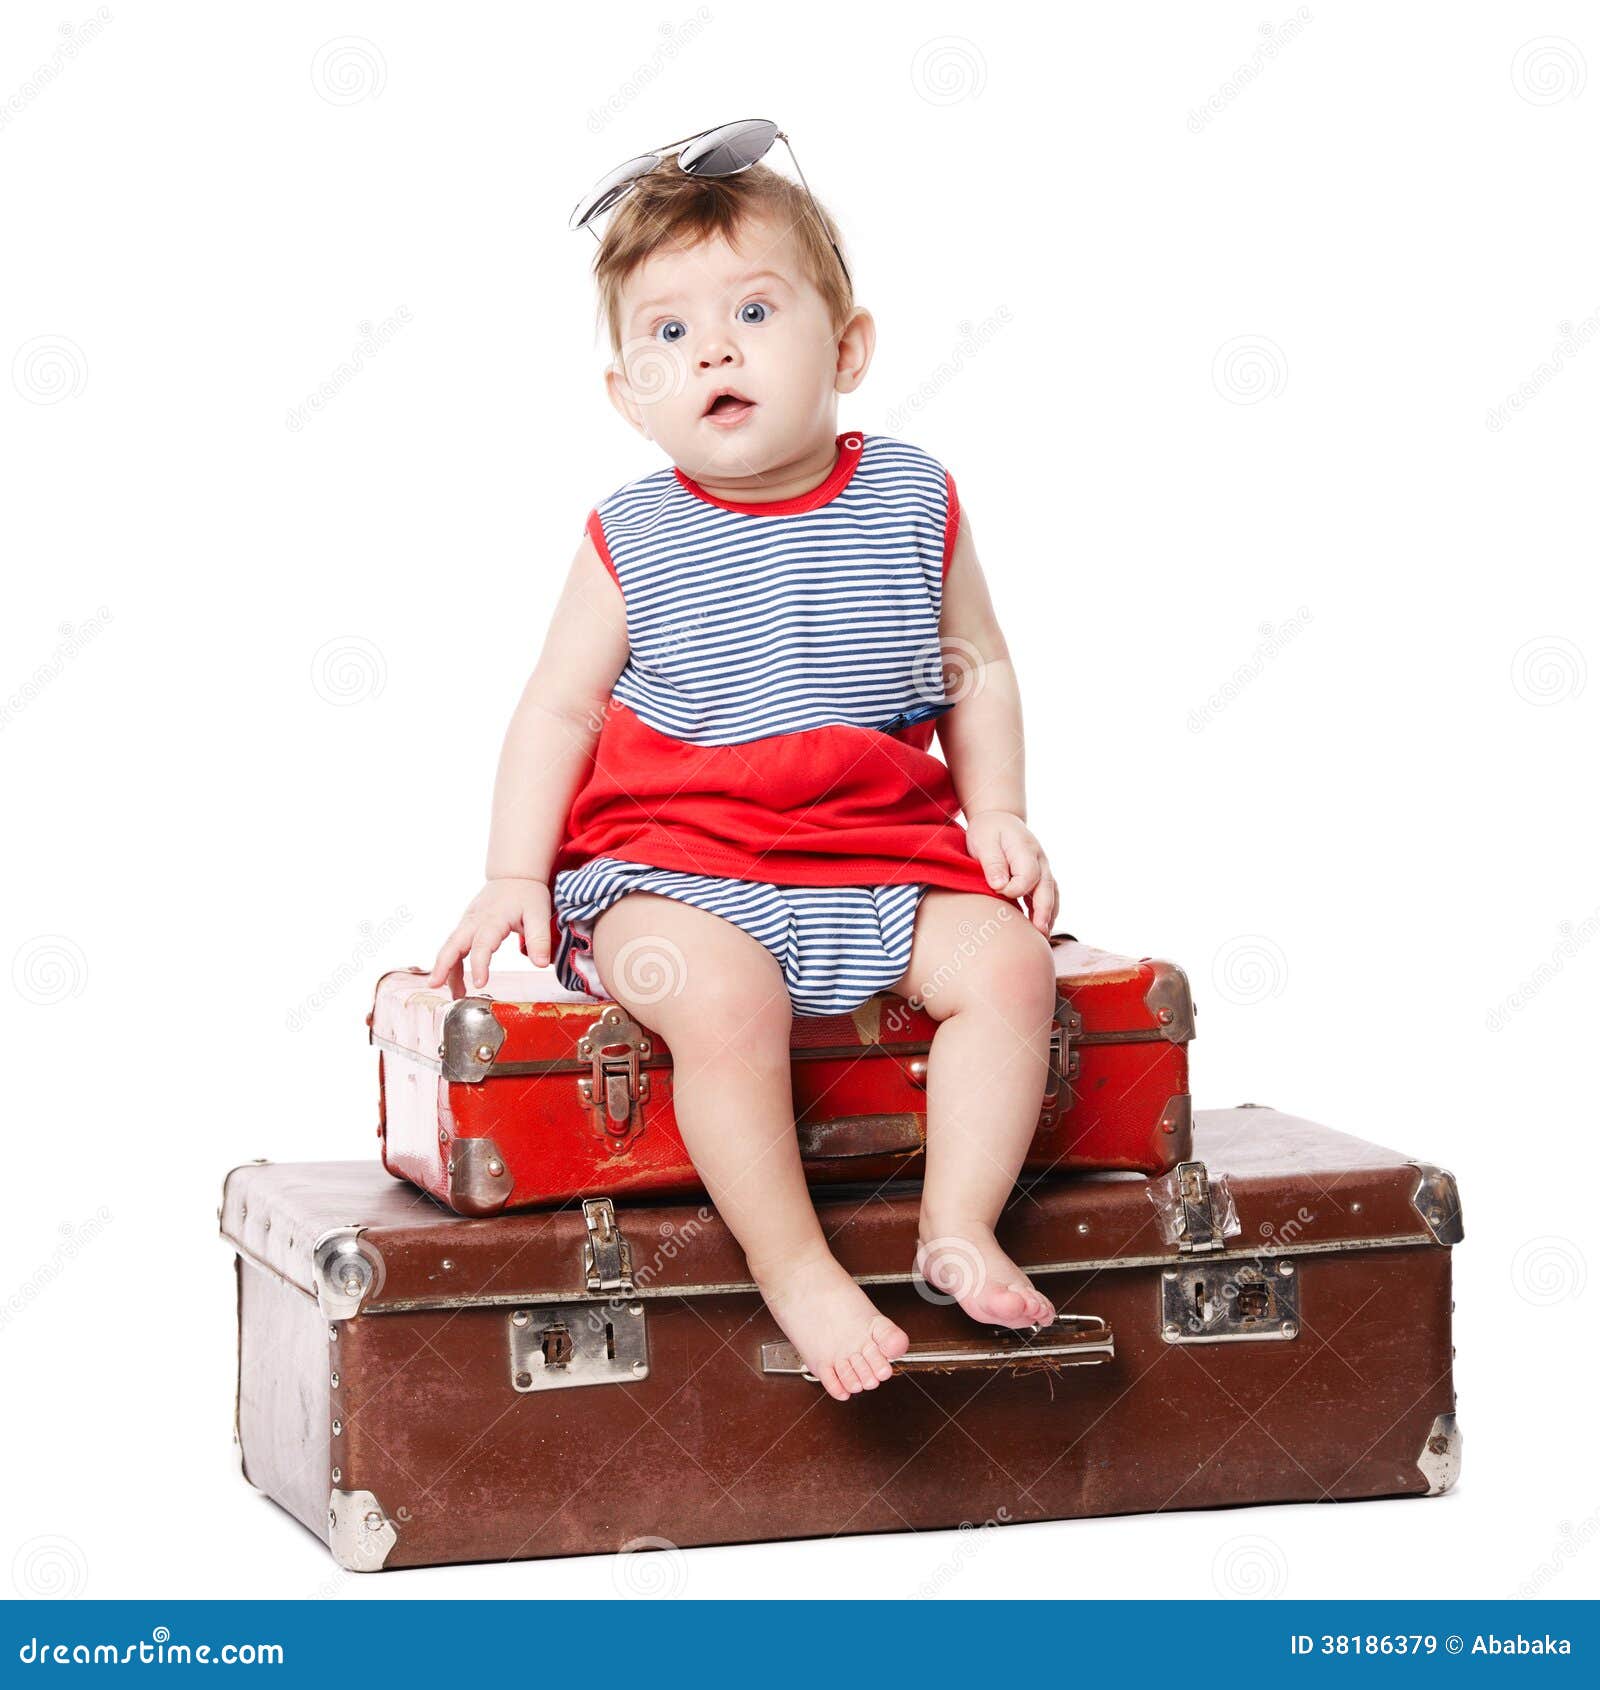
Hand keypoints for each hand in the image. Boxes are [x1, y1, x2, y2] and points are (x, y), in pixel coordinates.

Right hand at [427, 877, 552, 992]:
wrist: (515, 875)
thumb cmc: (527, 894)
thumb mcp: (539, 914)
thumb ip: (539, 939)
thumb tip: (540, 964)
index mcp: (493, 918)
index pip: (482, 944)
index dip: (479, 964)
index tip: (480, 984)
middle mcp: (475, 920)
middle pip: (453, 944)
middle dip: (443, 965)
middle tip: (435, 985)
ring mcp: (467, 922)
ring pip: (450, 946)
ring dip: (446, 969)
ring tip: (454, 995)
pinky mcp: (466, 925)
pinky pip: (454, 945)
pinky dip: (450, 962)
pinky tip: (455, 981)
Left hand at [964, 811, 1058, 935]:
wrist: (999, 819)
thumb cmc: (988, 831)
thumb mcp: (984, 840)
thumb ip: (992, 862)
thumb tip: (999, 885)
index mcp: (1026, 849)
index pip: (1027, 876)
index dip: (1014, 889)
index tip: (998, 891)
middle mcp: (1040, 860)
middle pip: (1046, 888)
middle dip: (1043, 911)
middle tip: (1039, 932)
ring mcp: (1043, 869)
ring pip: (1052, 894)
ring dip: (1049, 915)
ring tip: (1043, 937)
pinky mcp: (1040, 877)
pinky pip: (1050, 895)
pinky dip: (1048, 912)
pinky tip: (1041, 928)